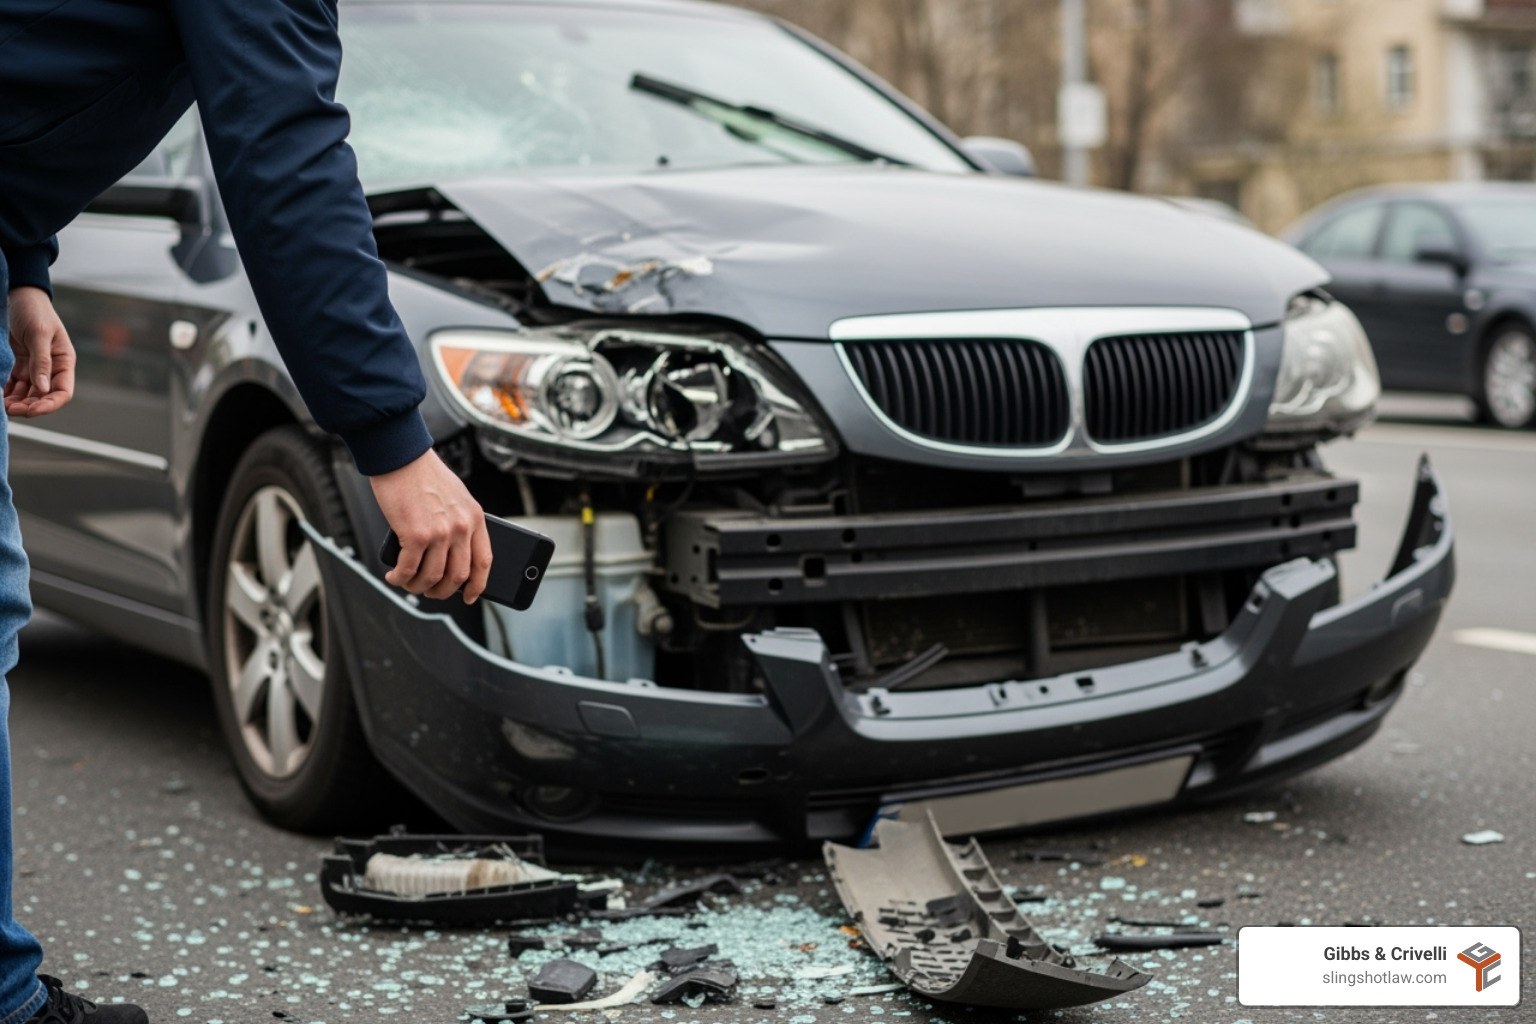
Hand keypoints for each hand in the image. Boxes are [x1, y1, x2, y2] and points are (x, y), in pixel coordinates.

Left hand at [5, 286, 75, 417]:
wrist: (21, 296)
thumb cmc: (35, 311)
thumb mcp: (39, 334)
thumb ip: (42, 362)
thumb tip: (43, 388)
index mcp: (64, 362)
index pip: (62, 392)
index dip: (49, 405)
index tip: (31, 410)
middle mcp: (52, 368)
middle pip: (44, 396)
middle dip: (28, 406)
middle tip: (9, 409)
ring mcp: (37, 367)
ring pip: (29, 393)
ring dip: (17, 401)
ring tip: (2, 405)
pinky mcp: (23, 364)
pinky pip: (17, 383)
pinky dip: (9, 392)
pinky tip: (0, 395)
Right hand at [369, 450, 492, 602]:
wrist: (401, 455)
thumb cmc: (423, 474)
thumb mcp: (456, 497)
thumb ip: (459, 523)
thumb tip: (450, 554)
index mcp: (475, 518)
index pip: (484, 561)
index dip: (478, 585)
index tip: (471, 596)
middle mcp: (461, 527)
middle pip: (457, 576)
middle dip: (442, 591)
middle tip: (429, 591)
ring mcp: (440, 532)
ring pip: (432, 577)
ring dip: (418, 587)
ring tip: (407, 583)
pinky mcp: (416, 534)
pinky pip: (409, 569)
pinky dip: (400, 578)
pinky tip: (394, 576)